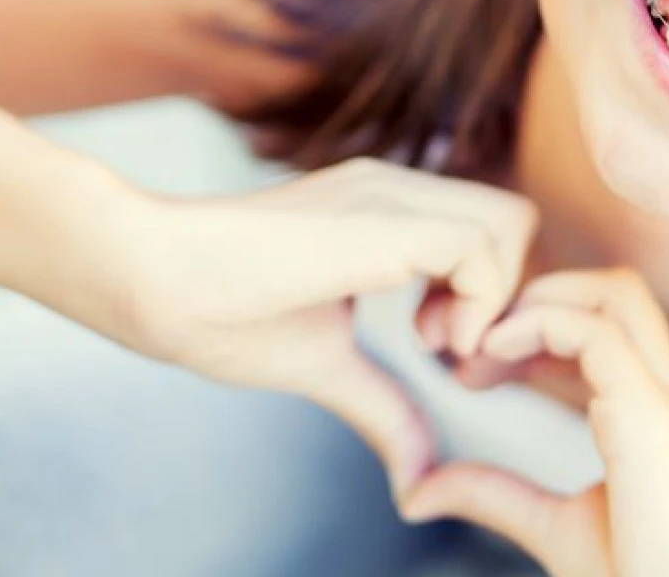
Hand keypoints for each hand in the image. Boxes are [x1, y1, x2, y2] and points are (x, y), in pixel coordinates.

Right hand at [108, 157, 536, 498]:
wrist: (152, 278)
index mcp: (386, 213)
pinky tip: (426, 342)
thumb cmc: (218, 311)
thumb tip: (418, 477)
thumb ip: (384, 406)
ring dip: (496, 298)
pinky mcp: (384, 218)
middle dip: (511, 296)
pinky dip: (478, 302)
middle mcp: (397, 191)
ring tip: (437, 349)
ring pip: (511, 222)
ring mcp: (391, 195)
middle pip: (516, 221)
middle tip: (455, 358)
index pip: (489, 233)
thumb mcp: (328, 366)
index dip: (492, 298)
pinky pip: (481, 245)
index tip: (447, 357)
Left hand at [401, 269, 668, 576]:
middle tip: (465, 343)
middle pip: (616, 290)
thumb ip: (496, 496)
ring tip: (475, 347)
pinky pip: (594, 333)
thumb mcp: (555, 528)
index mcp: (667, 412)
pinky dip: (536, 328)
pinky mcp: (655, 418)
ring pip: (614, 292)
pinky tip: (491, 358)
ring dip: (535, 303)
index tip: (476, 363)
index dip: (539, 325)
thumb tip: (422, 491)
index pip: (610, 324)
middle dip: (536, 296)